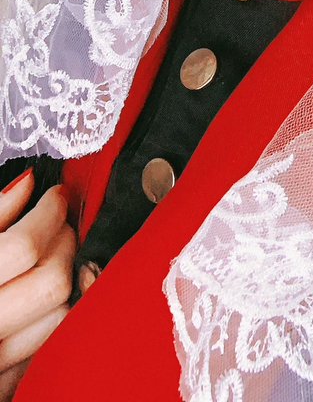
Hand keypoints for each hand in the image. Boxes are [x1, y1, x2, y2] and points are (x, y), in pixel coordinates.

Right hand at [0, 169, 76, 399]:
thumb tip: (27, 185)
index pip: (25, 247)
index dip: (48, 213)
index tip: (53, 196)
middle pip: (51, 282)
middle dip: (64, 243)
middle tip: (56, 223)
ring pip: (59, 316)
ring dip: (65, 279)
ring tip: (50, 256)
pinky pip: (44, 348)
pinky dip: (49, 317)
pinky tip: (35, 297)